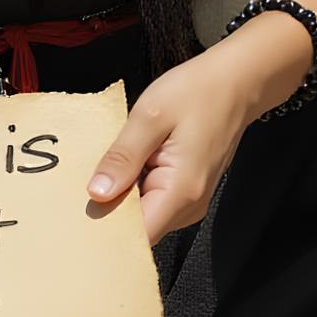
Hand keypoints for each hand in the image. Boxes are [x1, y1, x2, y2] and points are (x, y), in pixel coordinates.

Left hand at [85, 45, 255, 246]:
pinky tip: (125, 163)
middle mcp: (188, 204)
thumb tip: (97, 192)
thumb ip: (122, 156)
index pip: (137, 236)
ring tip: (106, 166)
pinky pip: (152, 198)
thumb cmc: (201, 91)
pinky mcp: (186, 188)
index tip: (78, 217)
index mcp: (180, 191)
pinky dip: (134, 185)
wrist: (238, 81)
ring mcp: (189, 199)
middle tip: (82, 184)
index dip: (105, 229)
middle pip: (138, 227)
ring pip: (143, 213)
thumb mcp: (150, 116)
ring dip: (121, 195)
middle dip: (108, 209)